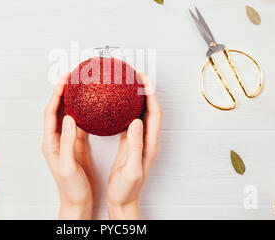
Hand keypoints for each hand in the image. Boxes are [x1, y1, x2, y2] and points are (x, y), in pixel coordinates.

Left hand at [42, 76, 93, 219]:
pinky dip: (82, 111)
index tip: (64, 80)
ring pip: (67, 114)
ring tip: (79, 85)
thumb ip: (68, 142)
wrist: (78, 202)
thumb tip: (69, 119)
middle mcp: (56, 139)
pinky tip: (89, 105)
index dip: (56, 94)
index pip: (50, 112)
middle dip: (62, 91)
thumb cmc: (71, 188)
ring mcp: (66, 141)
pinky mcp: (76, 144)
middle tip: (71, 76)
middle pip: (57, 109)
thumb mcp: (68, 165)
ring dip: (72, 99)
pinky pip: (78, 122)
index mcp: (51, 143)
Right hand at [107, 74, 161, 219]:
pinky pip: (131, 120)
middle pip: (150, 109)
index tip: (144, 80)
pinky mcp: (130, 143)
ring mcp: (139, 141)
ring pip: (142, 113)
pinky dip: (128, 108)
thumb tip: (136, 122)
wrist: (122, 200)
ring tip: (130, 84)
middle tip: (137, 75)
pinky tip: (120, 104)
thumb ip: (135, 145)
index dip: (151, 95)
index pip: (154, 114)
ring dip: (139, 97)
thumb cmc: (127, 189)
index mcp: (149, 145)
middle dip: (146, 90)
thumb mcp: (131, 168)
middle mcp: (147, 140)